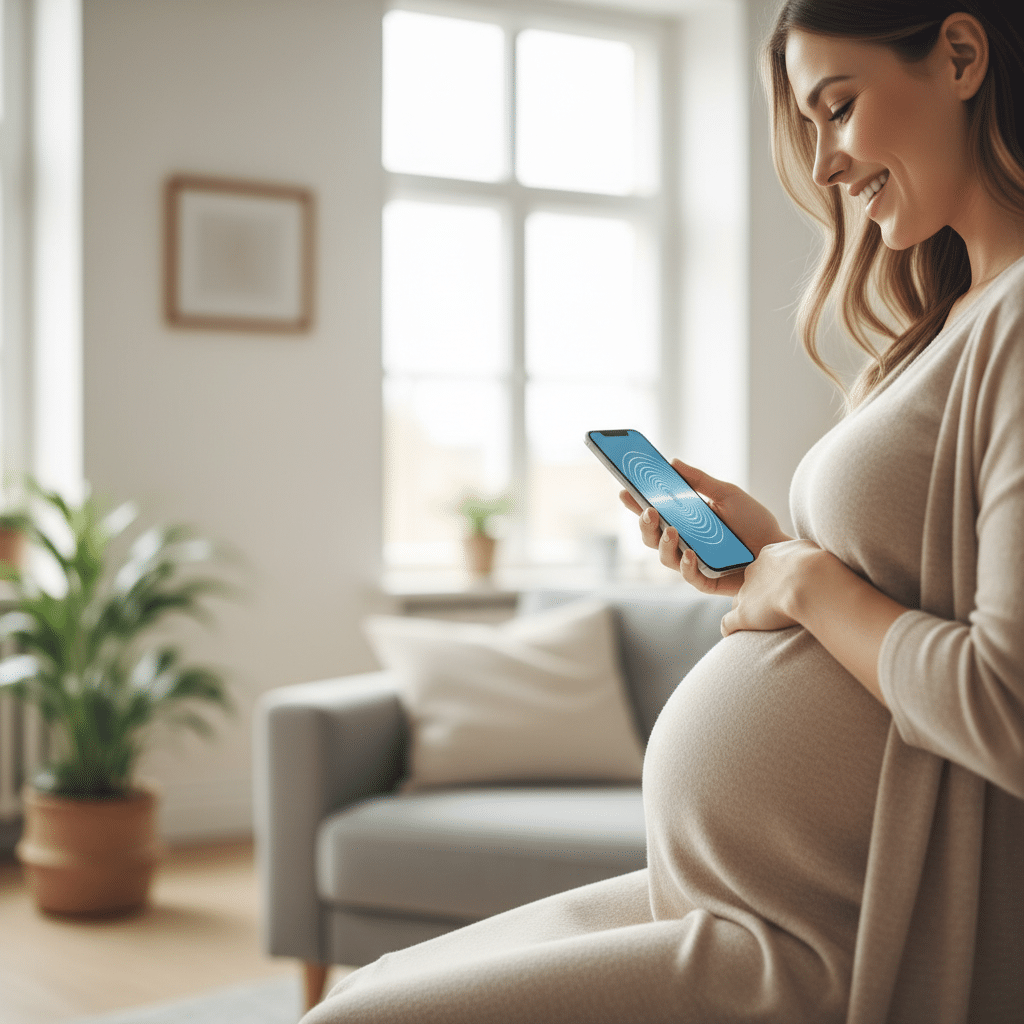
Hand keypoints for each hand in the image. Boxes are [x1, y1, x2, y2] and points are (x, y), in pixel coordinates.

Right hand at [619, 459, 790, 596]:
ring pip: (665, 558)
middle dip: (644, 524)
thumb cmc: (755, 522)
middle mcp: (685, 543)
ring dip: (663, 544)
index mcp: (685, 522)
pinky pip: (689, 577)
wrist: (781, 549)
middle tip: (648, 509)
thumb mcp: (727, 494)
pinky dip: (687, 566)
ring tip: (671, 530)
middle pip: (651, 538)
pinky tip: (691, 553)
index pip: (654, 513)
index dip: (636, 504)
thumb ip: (699, 480)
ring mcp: (694, 563)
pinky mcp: (708, 581)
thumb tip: (673, 462)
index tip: (624, 490)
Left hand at [720, 539, 820, 636]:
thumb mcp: (812, 552)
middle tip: (778, 609)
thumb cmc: (818, 568)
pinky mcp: (743, 614)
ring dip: (748, 613)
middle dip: (760, 596)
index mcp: (769, 556)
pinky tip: (732, 636)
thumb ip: (805, 557)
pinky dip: (730, 629)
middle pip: (750, 585)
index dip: (774, 580)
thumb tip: (808, 564)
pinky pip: (728, 623)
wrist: (810, 582)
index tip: (786, 590)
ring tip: (762, 626)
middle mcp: (753, 572)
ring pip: (739, 602)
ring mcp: (745, 593)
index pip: (765, 568)